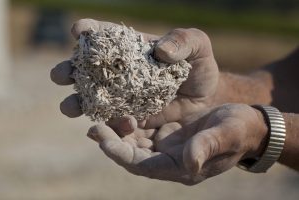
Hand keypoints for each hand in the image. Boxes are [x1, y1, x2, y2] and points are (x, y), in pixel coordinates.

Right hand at [50, 18, 218, 127]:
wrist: (206, 99)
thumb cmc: (199, 67)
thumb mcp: (197, 46)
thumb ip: (182, 41)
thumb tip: (161, 50)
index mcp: (131, 49)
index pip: (105, 37)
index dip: (88, 31)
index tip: (79, 31)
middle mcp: (120, 73)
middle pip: (86, 70)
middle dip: (69, 70)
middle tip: (64, 74)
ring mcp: (122, 98)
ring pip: (91, 99)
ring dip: (76, 102)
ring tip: (72, 107)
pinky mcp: (129, 119)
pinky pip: (111, 123)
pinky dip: (106, 125)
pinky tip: (109, 126)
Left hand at [87, 104, 267, 184]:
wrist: (245, 123)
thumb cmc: (239, 129)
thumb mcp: (228, 134)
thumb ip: (209, 146)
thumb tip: (190, 162)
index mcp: (182, 166)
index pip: (142, 165)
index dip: (120, 153)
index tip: (100, 137)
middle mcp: (169, 159)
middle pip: (132, 155)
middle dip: (111, 141)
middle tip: (92, 125)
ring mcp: (167, 146)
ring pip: (133, 142)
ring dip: (116, 131)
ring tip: (100, 114)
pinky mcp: (167, 133)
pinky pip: (142, 130)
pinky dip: (129, 120)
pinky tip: (118, 107)